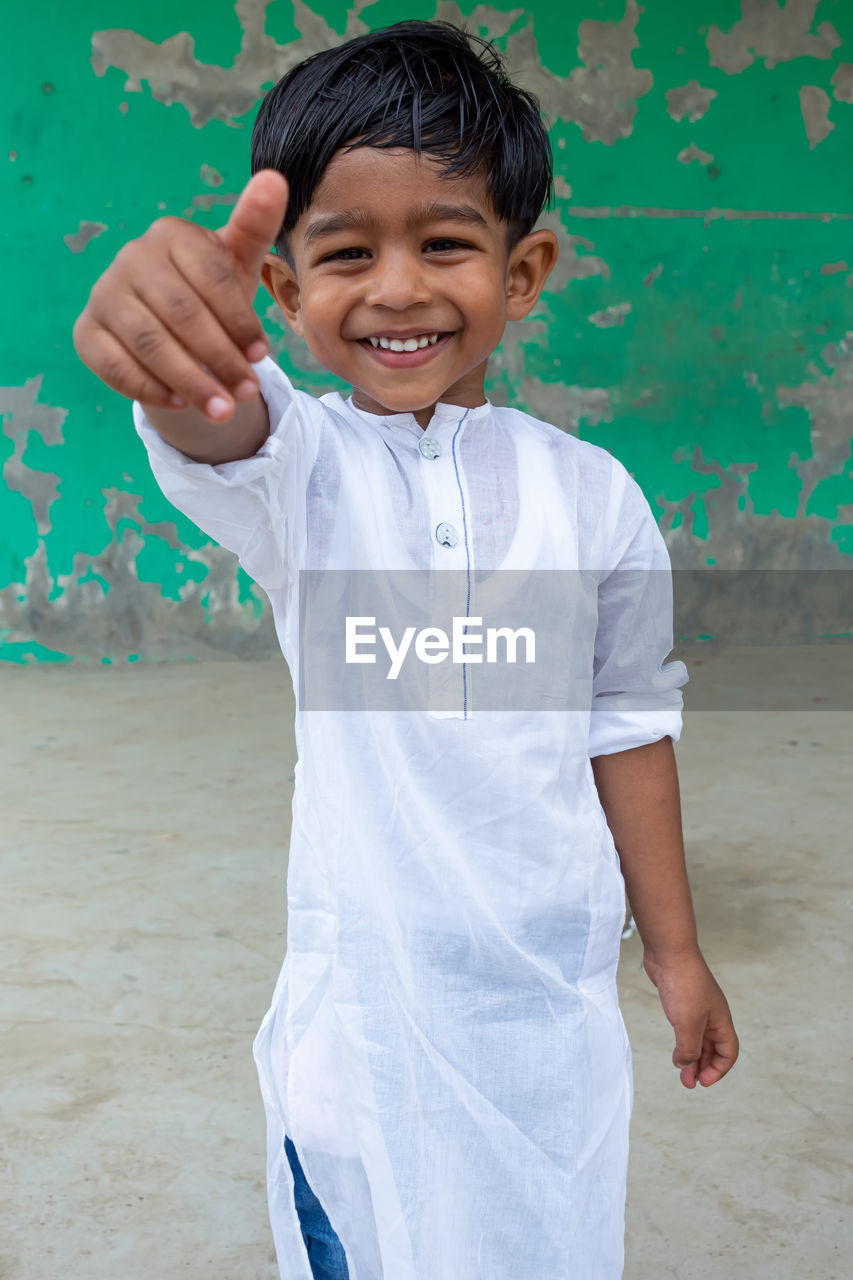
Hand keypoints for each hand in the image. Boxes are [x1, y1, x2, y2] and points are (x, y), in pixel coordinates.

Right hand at [72, 169, 288, 421]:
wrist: (170, 325)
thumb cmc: (212, 291)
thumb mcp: (237, 261)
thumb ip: (255, 225)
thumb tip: (274, 179)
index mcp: (170, 235)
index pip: (210, 278)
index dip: (239, 320)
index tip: (261, 356)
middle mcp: (131, 258)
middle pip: (181, 313)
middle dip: (219, 358)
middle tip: (247, 392)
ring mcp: (104, 295)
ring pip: (149, 343)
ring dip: (190, 381)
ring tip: (223, 412)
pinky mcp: (87, 332)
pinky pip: (115, 365)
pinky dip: (149, 388)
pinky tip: (180, 404)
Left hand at [643, 948, 738, 1089]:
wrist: (669, 953)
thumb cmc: (684, 984)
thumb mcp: (688, 1024)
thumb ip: (689, 1049)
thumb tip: (684, 1065)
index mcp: (721, 1021)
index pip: (729, 1053)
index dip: (718, 1070)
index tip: (702, 1081)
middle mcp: (713, 1016)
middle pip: (714, 1049)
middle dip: (704, 1068)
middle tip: (688, 1083)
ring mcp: (698, 1008)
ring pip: (700, 1040)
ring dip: (692, 1058)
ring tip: (681, 1073)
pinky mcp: (682, 1002)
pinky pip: (687, 1029)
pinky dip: (683, 1042)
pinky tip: (674, 1050)